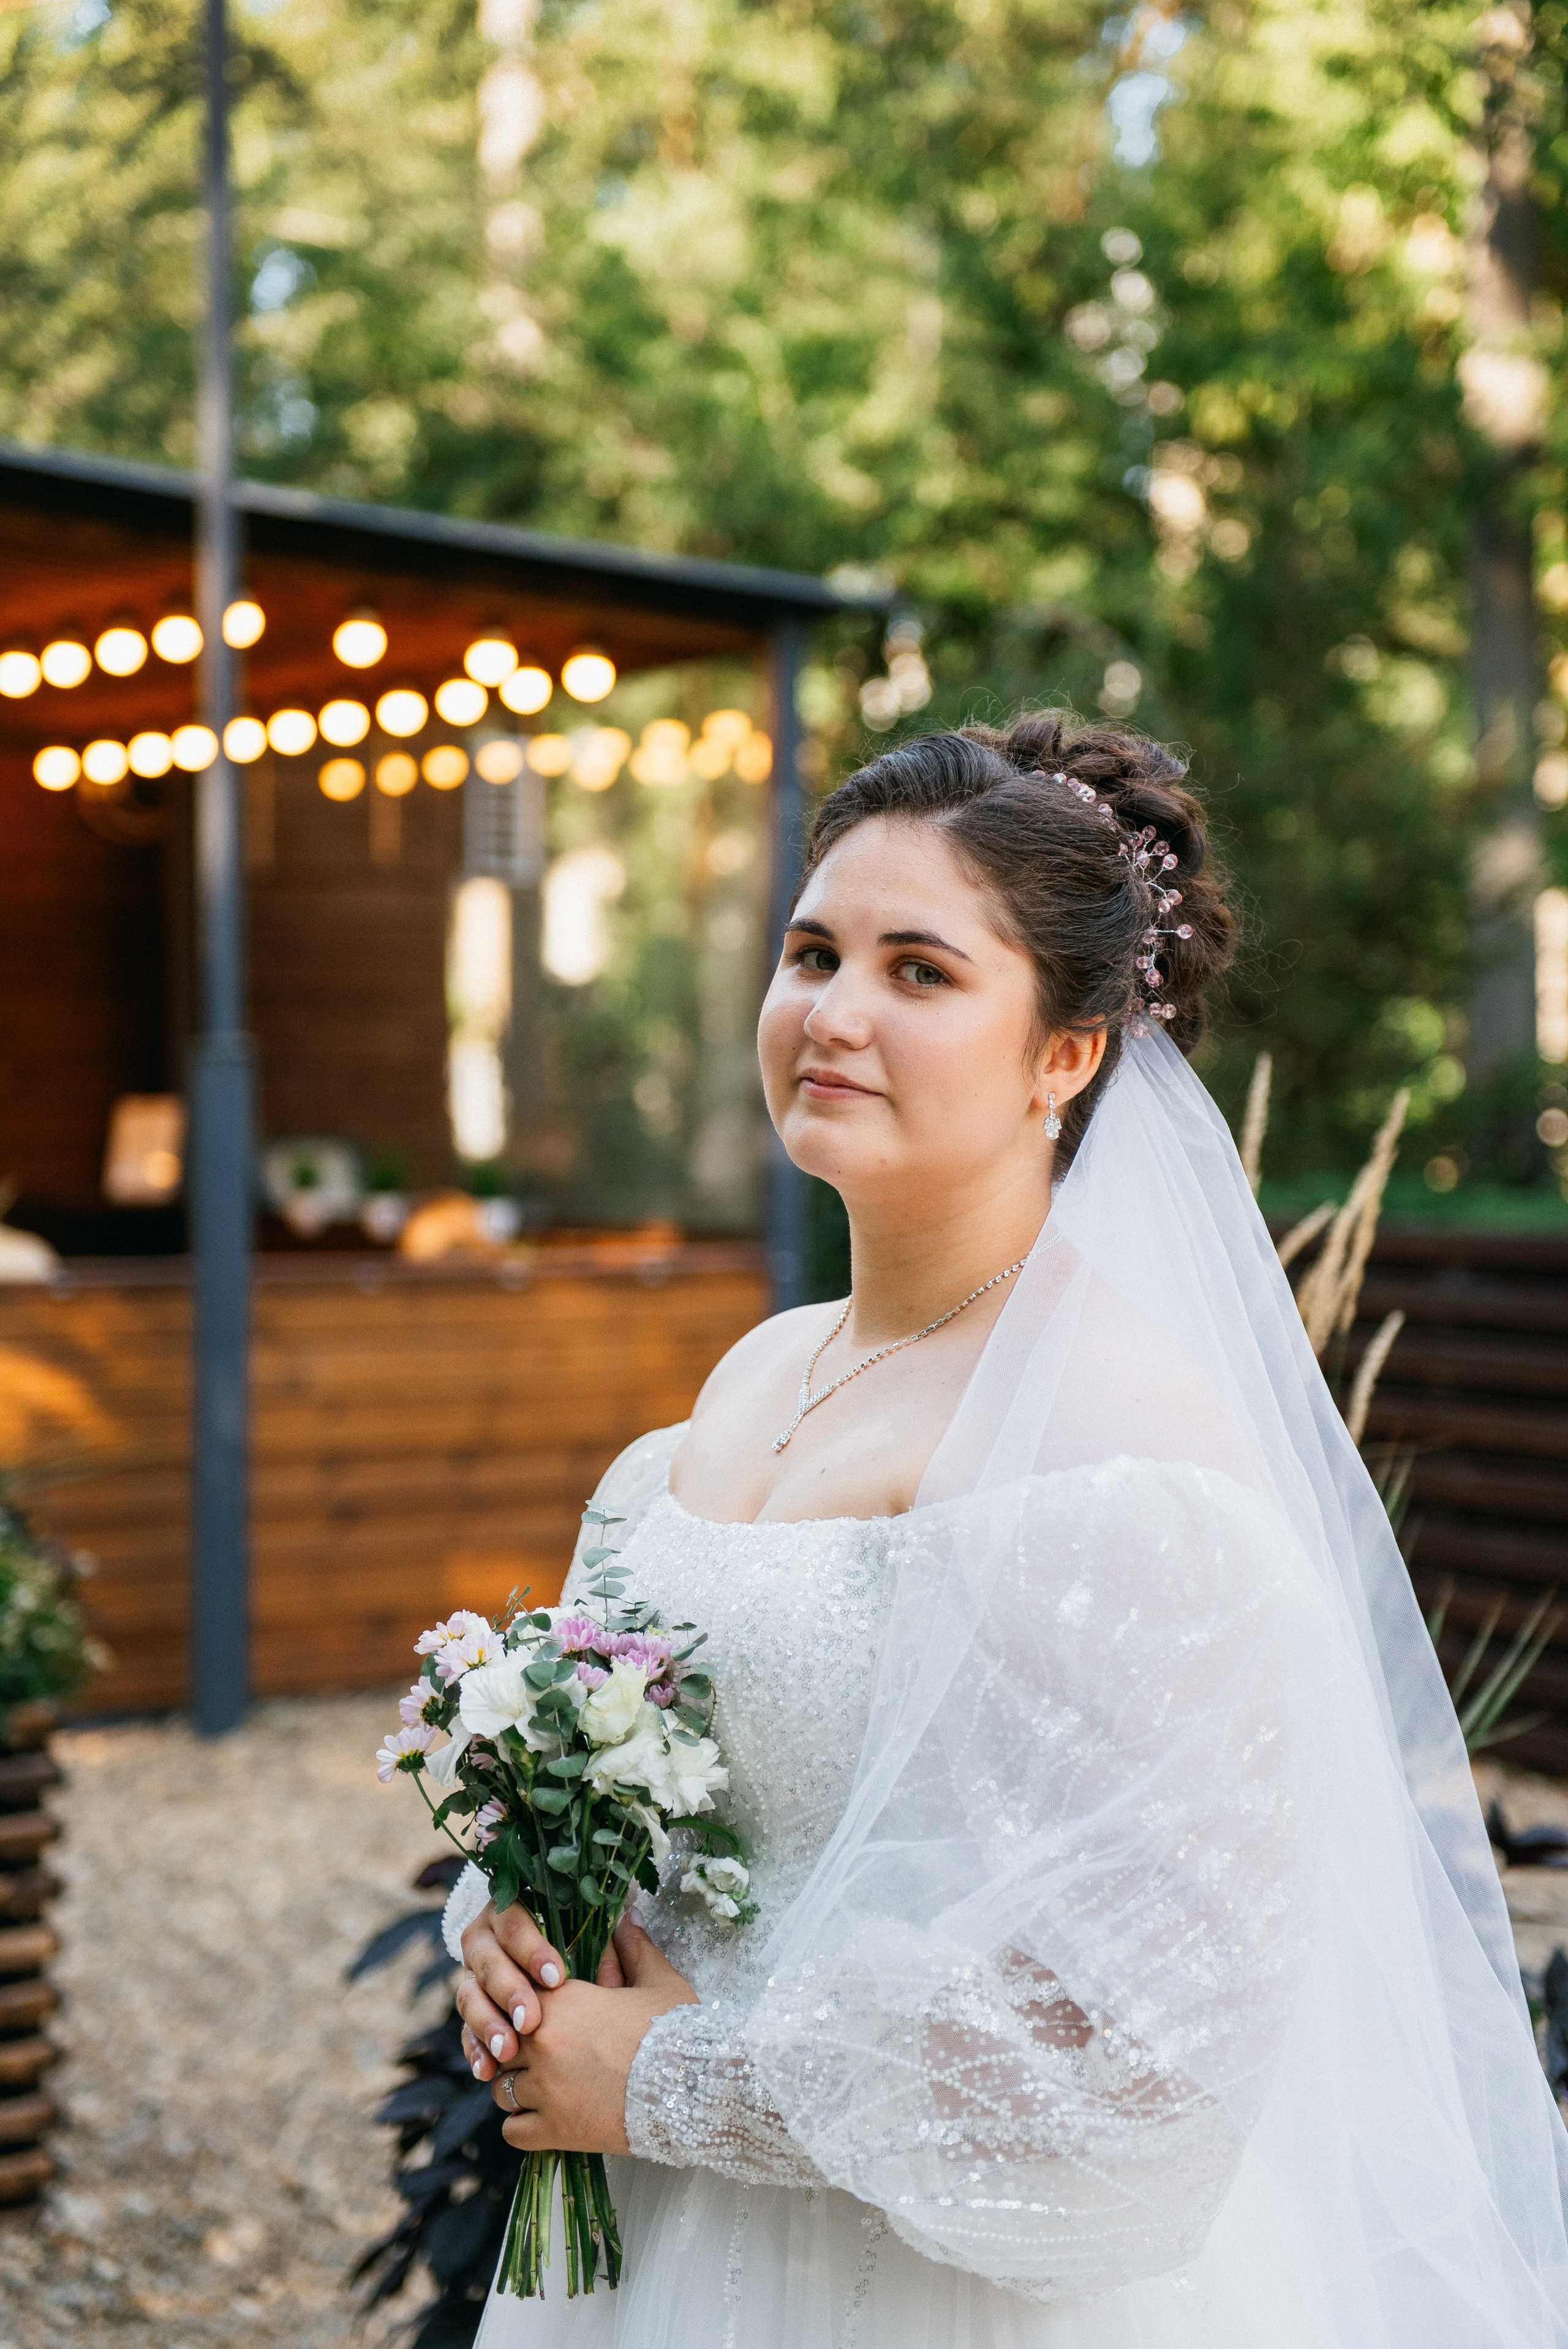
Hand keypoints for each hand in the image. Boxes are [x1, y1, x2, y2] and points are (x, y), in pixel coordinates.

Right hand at [458, 1897, 621, 2077]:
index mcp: (513, 1911)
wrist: (564, 1986)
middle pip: (488, 1961)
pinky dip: (475, 2050)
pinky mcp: (471, 2011)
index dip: (532, 1949)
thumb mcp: (603, 1950)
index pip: (515, 1923)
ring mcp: (473, 1976)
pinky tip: (488, 2070)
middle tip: (529, 2020)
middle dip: (508, 1991)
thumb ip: (610, 1944)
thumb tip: (629, 1922)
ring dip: (487, 2024)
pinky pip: (465, 2030)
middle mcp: (486, 1940)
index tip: (557, 1978)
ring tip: (508, 2050)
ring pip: (470, 1995)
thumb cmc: (590, 1958)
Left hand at [488, 1918, 697, 2155]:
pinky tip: (544, 2120)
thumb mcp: (659, 1982)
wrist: (690, 2091)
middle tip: (541, 2056)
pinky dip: (523, 2127)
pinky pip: (513, 2131)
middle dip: (516, 2050)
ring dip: (517, 2089)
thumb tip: (628, 1918)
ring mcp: (545, 2090)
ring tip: (543, 2089)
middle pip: (501, 2043)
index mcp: (562, 1999)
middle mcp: (542, 2042)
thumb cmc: (676, 2032)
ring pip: (501, 2089)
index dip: (525, 2007)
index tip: (540, 2016)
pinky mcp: (554, 2131)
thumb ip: (635, 1949)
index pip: (514, 1996)